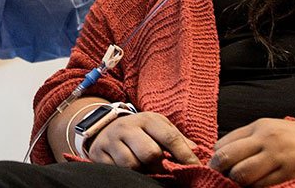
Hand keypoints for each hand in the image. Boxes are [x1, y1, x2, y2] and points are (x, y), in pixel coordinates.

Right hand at [85, 111, 200, 171]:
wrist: (104, 128)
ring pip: (132, 165)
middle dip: (160, 165)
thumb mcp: (157, 127)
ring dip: (142, 171)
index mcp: (146, 119)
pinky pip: (116, 170)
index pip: (169, 137)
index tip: (195, 167)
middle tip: (163, 169)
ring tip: (145, 169)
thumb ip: (176, 138)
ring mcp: (111, 141)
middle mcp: (127, 127)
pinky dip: (126, 174)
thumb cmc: (139, 131)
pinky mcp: (99, 154)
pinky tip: (131, 171)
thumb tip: (195, 151)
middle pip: (150, 153)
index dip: (184, 155)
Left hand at [210, 118, 294, 186]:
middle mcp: (267, 138)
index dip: (216, 159)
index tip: (217, 169)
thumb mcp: (277, 130)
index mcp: (261, 126)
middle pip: (227, 158)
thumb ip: (252, 141)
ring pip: (241, 176)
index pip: (224, 143)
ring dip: (237, 184)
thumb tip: (224, 158)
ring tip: (242, 186)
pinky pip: (262, 187)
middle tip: (223, 181)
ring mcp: (279, 157)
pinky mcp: (290, 174)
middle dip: (220, 172)